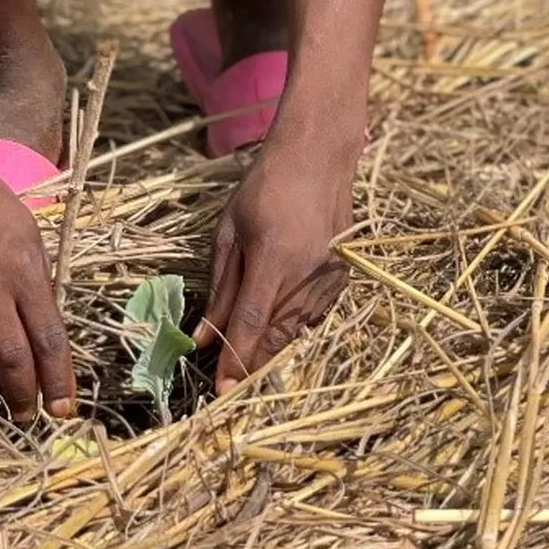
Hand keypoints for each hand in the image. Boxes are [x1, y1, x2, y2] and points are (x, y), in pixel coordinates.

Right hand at [0, 162, 74, 423]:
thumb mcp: (30, 237)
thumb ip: (37, 282)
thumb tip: (46, 327)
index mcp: (24, 271)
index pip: (48, 335)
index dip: (59, 376)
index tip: (66, 406)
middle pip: (14, 355)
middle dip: (28, 393)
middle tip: (34, 417)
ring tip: (4, 402)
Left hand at [195, 144, 352, 393]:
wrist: (319, 157)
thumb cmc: (266, 186)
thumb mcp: (230, 232)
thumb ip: (221, 288)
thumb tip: (204, 337)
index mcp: (274, 257)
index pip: (251, 323)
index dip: (235, 361)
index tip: (221, 391)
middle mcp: (308, 272)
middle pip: (278, 336)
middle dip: (252, 363)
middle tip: (229, 378)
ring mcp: (331, 275)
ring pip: (298, 331)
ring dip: (273, 346)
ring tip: (250, 350)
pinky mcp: (344, 274)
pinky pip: (316, 314)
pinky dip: (295, 325)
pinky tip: (279, 318)